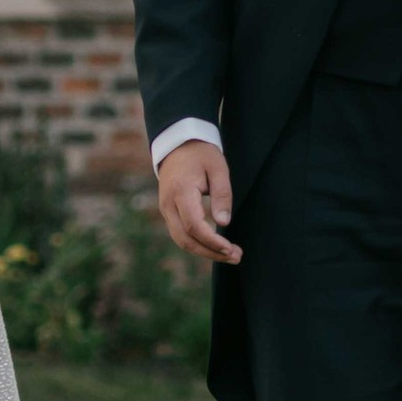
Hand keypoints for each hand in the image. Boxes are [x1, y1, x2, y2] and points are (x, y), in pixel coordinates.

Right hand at [157, 141, 240, 265]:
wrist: (177, 144)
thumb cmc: (201, 154)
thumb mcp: (218, 168)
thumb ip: (222, 195)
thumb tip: (224, 223)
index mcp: (181, 192)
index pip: (194, 226)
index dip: (212, 241)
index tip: (230, 248)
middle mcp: (168, 204)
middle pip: (185, 239)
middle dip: (210, 253)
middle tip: (236, 257)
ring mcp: (165, 209)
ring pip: (181, 240)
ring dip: (204, 252)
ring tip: (229, 255)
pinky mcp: (168, 212)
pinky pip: (180, 234)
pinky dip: (197, 244)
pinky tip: (215, 246)